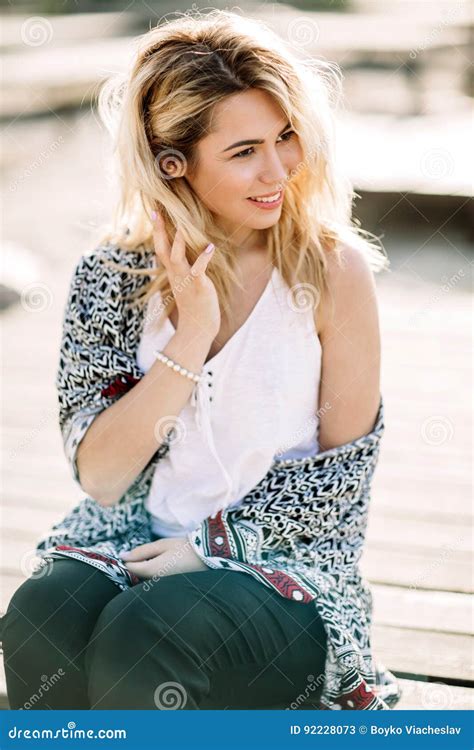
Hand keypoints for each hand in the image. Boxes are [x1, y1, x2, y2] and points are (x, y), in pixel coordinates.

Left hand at [119, 537, 208, 579]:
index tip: (139, 551)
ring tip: (165, 560)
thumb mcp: (162, 545)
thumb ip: (141, 551)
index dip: (130, 558)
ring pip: (145, 580)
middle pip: (137, 575)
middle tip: (155, 555)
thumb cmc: (184, 548)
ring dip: (148, 570)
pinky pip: (155, 583)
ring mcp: (162, 588)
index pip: (130, 567)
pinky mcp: (168, 590)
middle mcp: (155, 583)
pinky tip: (168, 567)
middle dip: (139, 565)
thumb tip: (122, 556)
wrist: (208, 557)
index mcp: (153, 570)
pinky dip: (156, 575)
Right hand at [152, 206, 220, 337]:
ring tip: (181, 223)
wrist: (198, 327)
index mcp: (173, 272)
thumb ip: (185, 266)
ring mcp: (185, 280)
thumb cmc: (195, 303)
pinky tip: (210, 247)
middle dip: (158, 230)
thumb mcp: (186, 281)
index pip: (160, 247)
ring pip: (176, 257)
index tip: (154, 211)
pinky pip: (198, 270)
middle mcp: (175, 274)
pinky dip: (203, 258)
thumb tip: (186, 253)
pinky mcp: (198, 286)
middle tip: (156, 210)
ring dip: (178, 241)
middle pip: (162, 248)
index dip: (157, 230)